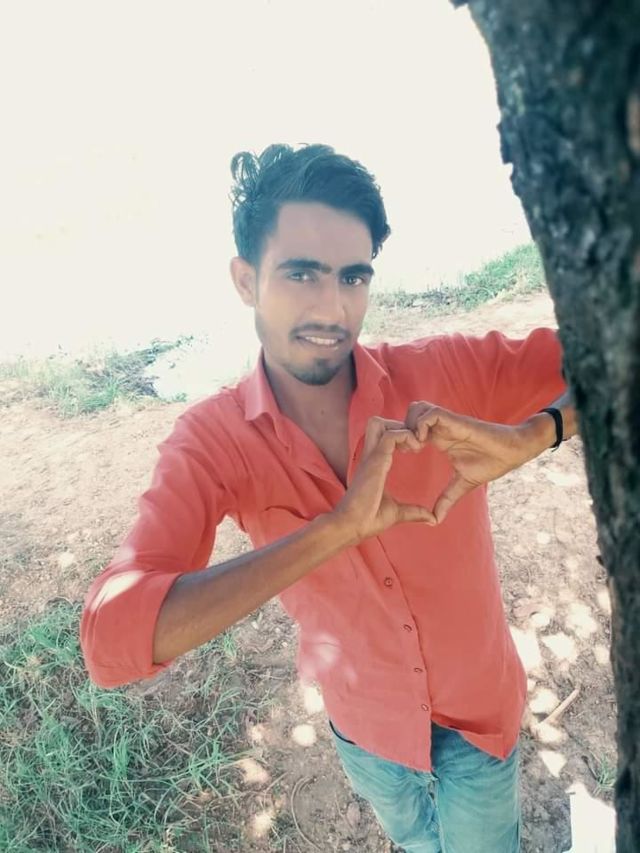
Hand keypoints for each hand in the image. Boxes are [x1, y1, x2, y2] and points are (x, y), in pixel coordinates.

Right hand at [333, 416, 435, 542]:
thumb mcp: (397, 512)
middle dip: (398, 425)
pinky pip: (390, 435)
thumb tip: (432, 519)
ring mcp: (371, 456)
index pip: (382, 435)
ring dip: (399, 428)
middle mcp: (370, 456)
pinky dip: (405, 436)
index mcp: (374, 464)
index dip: (400, 435)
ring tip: (414, 444)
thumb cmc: (369, 519)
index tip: (414, 449)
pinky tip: (415, 449)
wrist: (353, 526)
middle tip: (414, 442)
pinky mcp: (375, 461)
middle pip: (377, 423)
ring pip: (379, 422)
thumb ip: (414, 511)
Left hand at [406, 402, 534, 523]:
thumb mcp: (462, 484)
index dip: (401, 440)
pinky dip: (422, 425)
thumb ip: (447, 499)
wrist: (513, 452)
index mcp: (439, 439)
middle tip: (404, 449)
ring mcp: (447, 422)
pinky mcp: (456, 420)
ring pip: (417, 409)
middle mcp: (440, 428)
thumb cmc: (490, 463)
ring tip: (415, 446)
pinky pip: (431, 413)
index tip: (403, 456)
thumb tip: (435, 520)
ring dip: (410, 425)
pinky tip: (424, 442)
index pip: (411, 429)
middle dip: (401, 429)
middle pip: (409, 414)